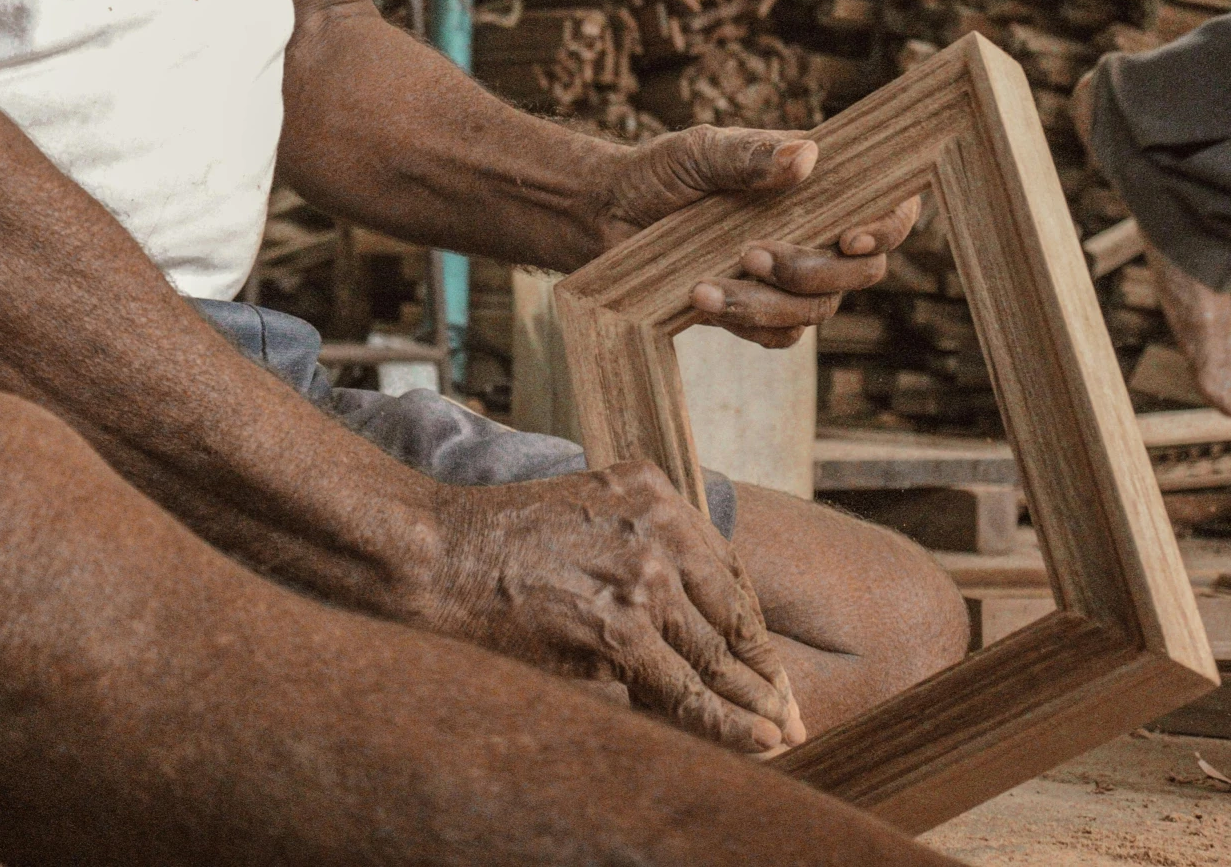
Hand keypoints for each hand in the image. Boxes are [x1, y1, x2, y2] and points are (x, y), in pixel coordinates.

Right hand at [430, 460, 805, 753]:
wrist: (440, 552)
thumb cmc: (498, 540)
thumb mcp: (585, 514)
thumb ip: (638, 547)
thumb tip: (682, 620)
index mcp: (653, 489)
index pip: (725, 567)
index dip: (751, 624)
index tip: (769, 662)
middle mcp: (659, 524)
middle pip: (732, 610)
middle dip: (764, 669)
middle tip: (791, 710)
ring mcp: (643, 574)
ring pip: (717, 654)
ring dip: (754, 702)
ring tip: (781, 735)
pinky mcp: (620, 627)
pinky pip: (687, 687)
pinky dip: (726, 722)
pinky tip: (754, 742)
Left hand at [595, 125, 919, 347]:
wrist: (609, 215)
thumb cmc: (661, 172)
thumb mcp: (700, 152)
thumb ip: (749, 156)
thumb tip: (807, 157)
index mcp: (817, 183)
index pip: (886, 205)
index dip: (887, 226)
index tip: (849, 237)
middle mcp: (816, 231)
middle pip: (861, 270)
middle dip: (814, 272)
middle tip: (753, 254)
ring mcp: (791, 277)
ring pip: (818, 310)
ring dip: (768, 303)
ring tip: (709, 284)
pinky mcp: (759, 312)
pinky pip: (781, 336)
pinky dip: (747, 323)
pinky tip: (701, 299)